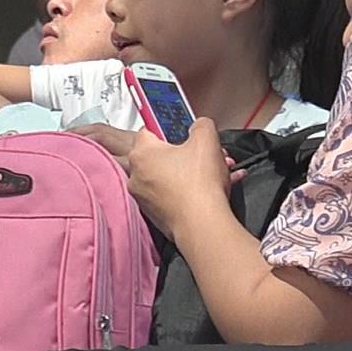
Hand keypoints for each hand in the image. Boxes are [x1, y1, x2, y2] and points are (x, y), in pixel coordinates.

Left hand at [78, 117, 235, 231]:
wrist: (202, 226)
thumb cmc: (199, 186)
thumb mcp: (207, 139)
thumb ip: (201, 125)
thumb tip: (200, 127)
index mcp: (142, 153)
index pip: (149, 130)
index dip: (170, 129)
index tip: (183, 132)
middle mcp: (137, 175)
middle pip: (161, 156)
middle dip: (185, 154)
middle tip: (204, 155)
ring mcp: (144, 198)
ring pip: (169, 177)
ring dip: (190, 173)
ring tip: (214, 174)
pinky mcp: (155, 215)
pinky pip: (172, 196)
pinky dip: (188, 192)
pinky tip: (210, 191)